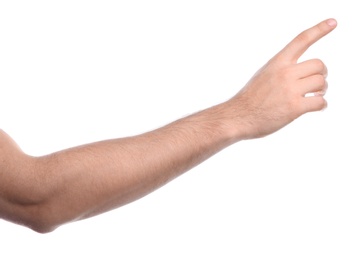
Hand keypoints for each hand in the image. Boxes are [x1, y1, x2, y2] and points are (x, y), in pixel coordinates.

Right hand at [228, 19, 336, 139]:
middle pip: (319, 65)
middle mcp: (284, 73)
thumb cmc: (249, 99)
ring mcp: (289, 90)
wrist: (238, 117)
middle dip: (322, 74)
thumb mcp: (263, 75)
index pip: (301, 41)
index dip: (319, 30)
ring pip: (321, 83)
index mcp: (276, 63)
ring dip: (322, 90)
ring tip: (314, 96)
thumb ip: (281, 70)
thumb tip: (302, 75)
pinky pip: (320, 102)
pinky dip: (322, 105)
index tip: (332, 23)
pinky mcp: (294, 107)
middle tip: (316, 84)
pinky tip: (316, 106)